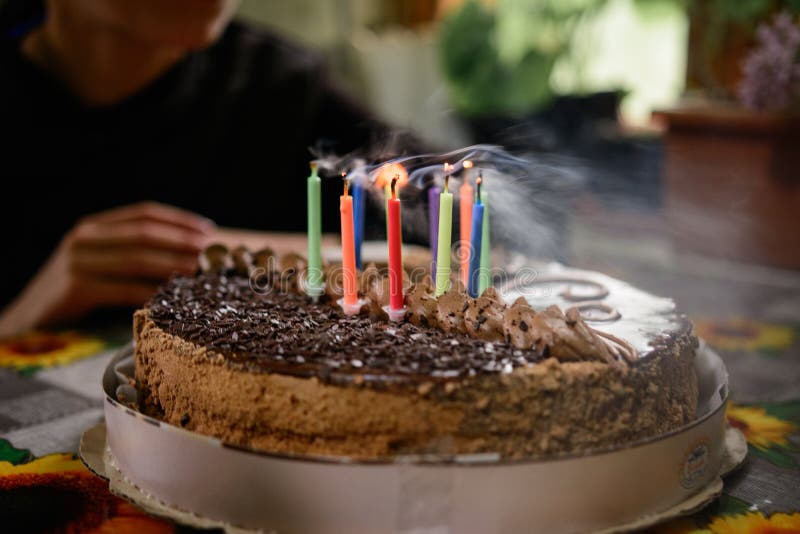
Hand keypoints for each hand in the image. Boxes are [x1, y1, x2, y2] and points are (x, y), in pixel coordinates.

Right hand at [0, 202, 213, 335]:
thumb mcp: (100, 264)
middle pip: (142, 233)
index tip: (208, 229)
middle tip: (208, 250)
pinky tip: (171, 296)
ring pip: (135, 259)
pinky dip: (149, 292)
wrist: (29, 320)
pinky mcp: (75, 289)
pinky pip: (122, 289)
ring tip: (196, 271)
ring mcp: (77, 262)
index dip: (178, 219)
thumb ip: (131, 254)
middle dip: (180, 240)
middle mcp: (84, 238)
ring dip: (171, 264)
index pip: (143, 213)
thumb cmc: (75, 293)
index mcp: (94, 227)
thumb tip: (187, 257)